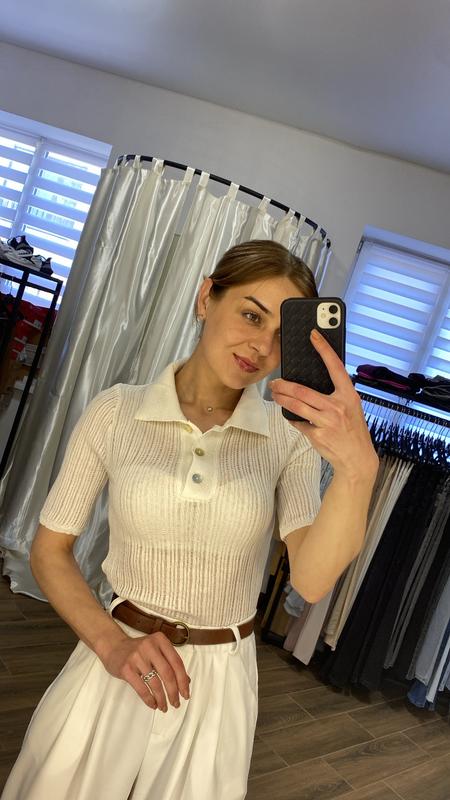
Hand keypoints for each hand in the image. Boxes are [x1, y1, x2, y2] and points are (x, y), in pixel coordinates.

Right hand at [100, 631, 190, 711]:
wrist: (113, 646)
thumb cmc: (137, 650)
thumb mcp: (156, 650)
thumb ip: (170, 662)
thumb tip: (186, 682)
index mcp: (160, 640)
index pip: (177, 662)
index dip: (183, 680)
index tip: (186, 694)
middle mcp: (149, 646)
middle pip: (167, 673)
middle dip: (174, 692)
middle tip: (176, 703)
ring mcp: (137, 657)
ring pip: (155, 683)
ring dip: (162, 698)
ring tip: (164, 707)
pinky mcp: (126, 668)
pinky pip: (141, 688)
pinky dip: (149, 699)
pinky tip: (153, 704)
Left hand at [269, 328, 378, 479]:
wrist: (357, 458)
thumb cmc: (353, 430)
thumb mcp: (352, 407)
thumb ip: (337, 394)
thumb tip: (314, 382)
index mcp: (349, 395)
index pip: (335, 367)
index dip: (324, 349)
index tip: (313, 335)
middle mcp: (338, 407)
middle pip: (303, 391)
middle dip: (284, 386)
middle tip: (275, 382)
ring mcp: (327, 422)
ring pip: (296, 406)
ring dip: (281, 399)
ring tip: (275, 395)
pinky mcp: (317, 435)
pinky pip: (299, 422)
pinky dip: (293, 418)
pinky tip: (291, 416)